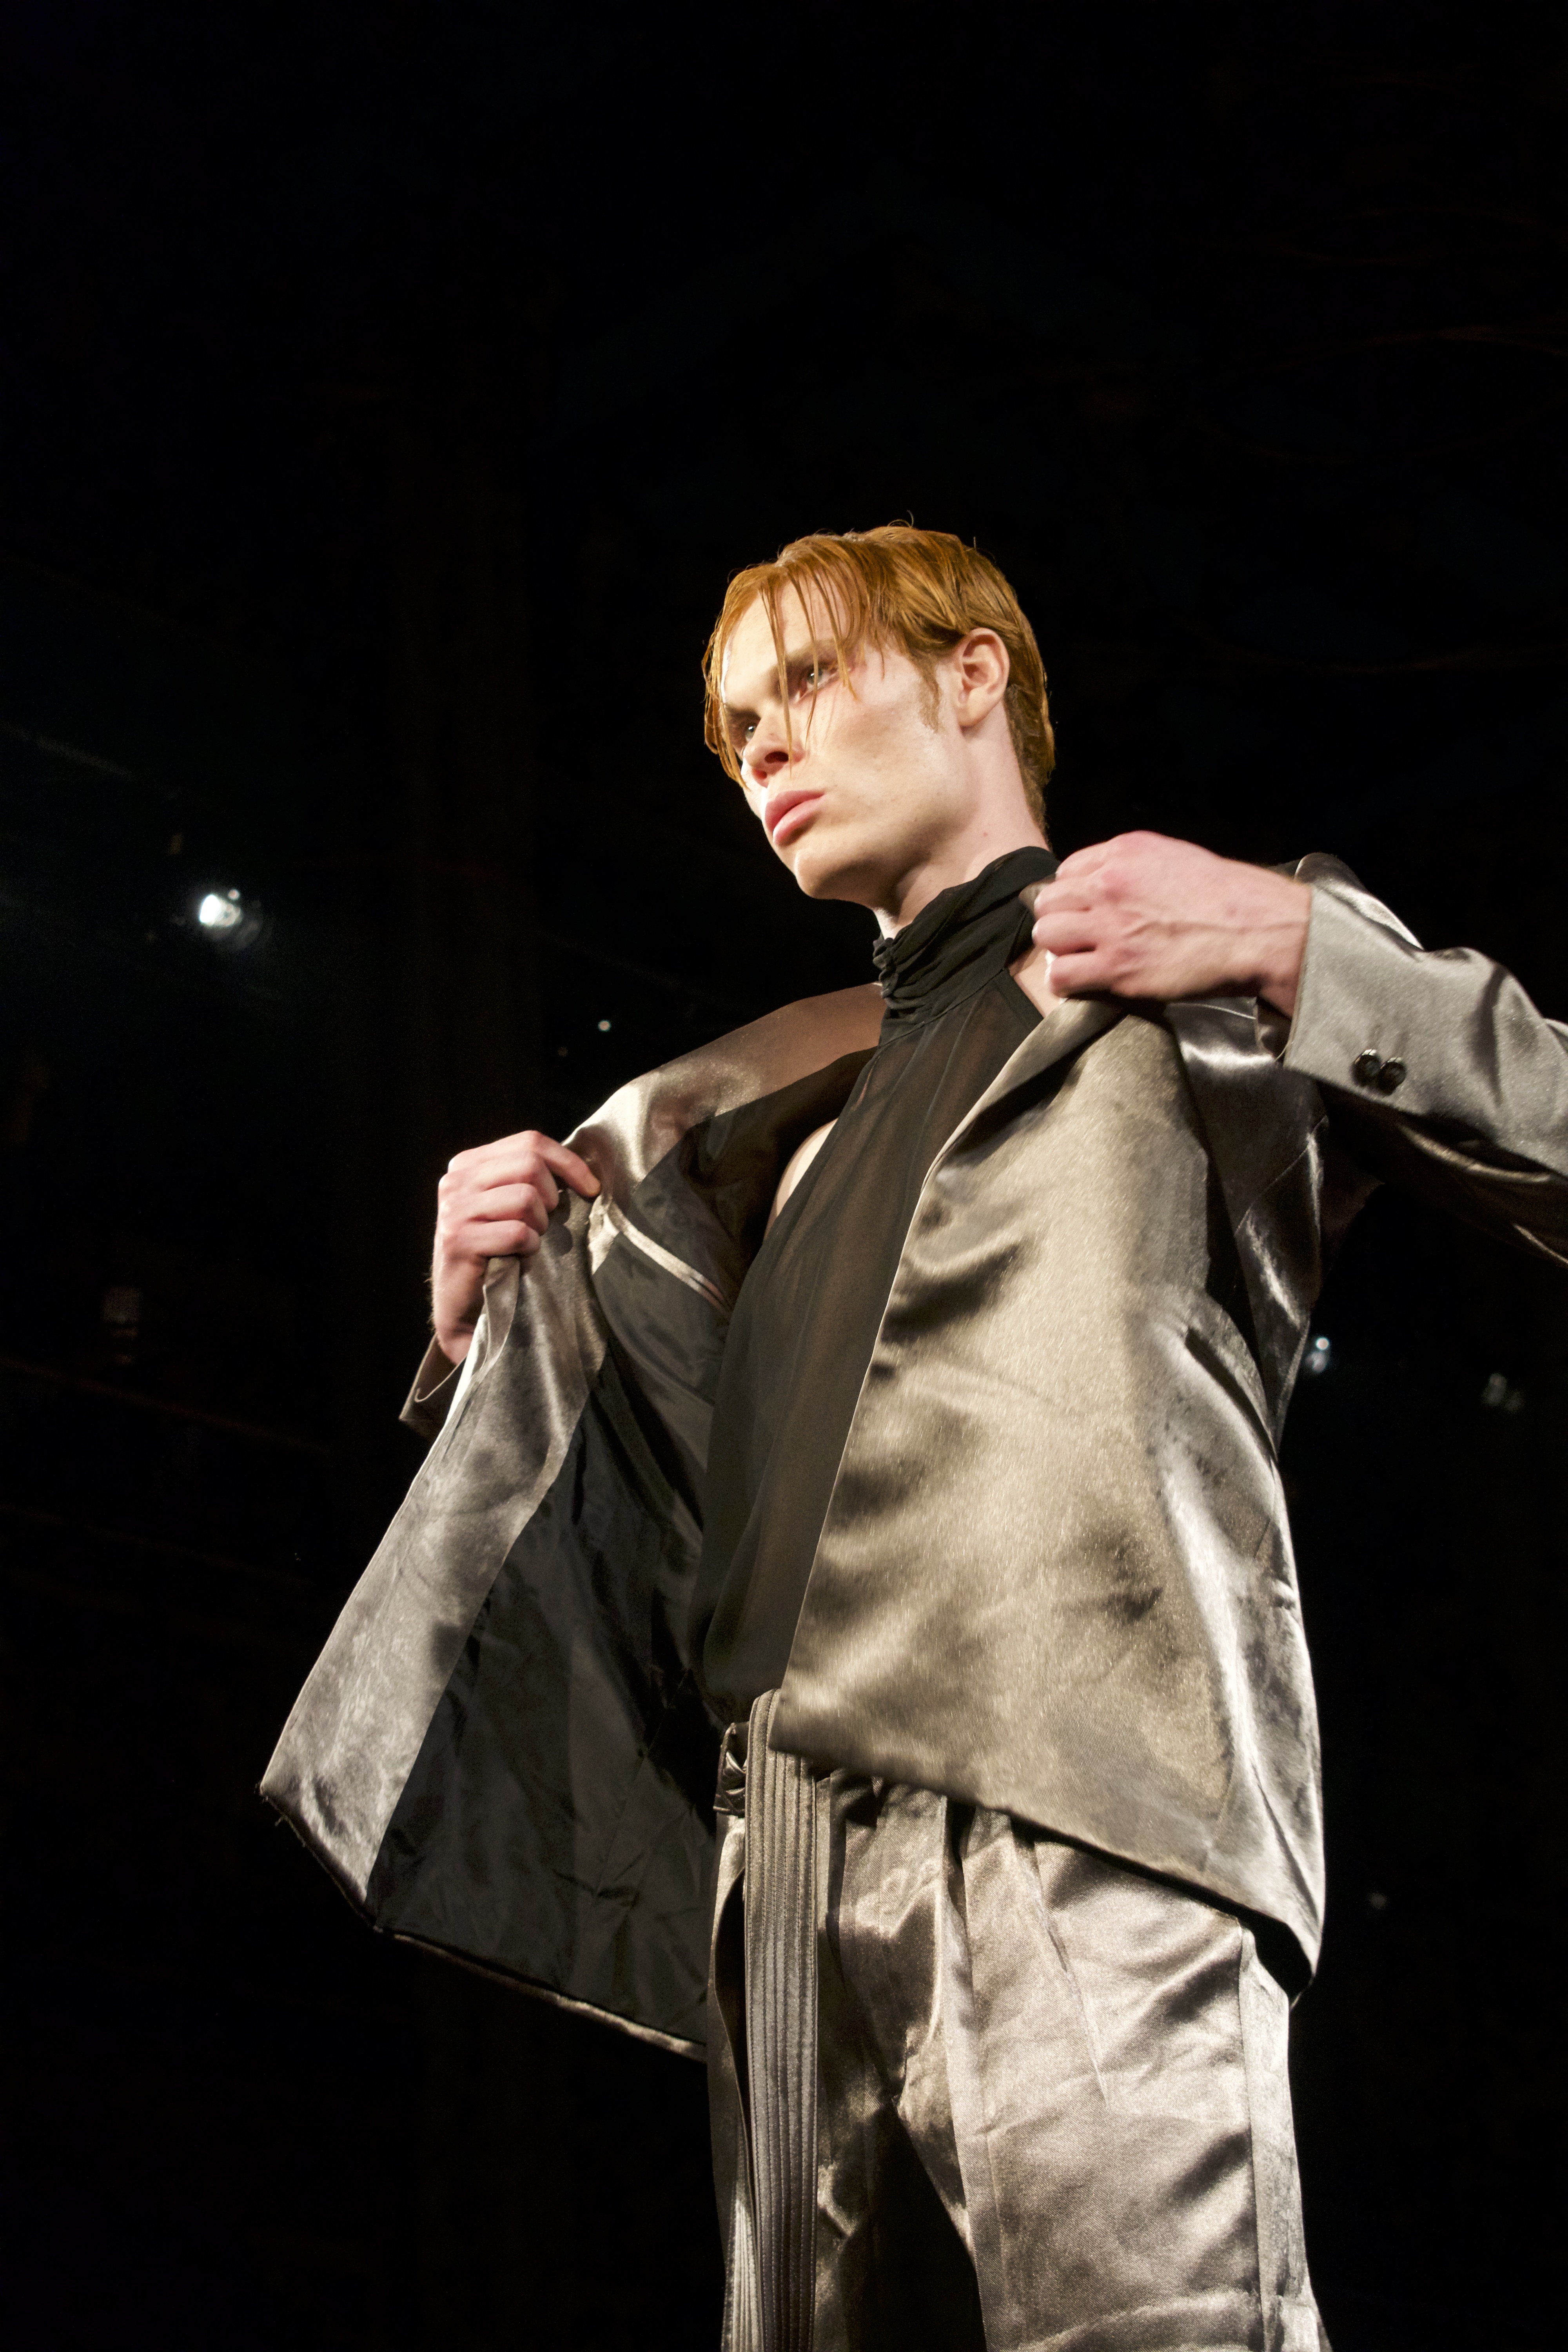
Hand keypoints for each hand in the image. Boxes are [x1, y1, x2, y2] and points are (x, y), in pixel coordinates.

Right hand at [432, 1129, 599, 1363]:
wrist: (465, 1309)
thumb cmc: (497, 1253)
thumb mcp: (506, 1206)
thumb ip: (527, 1179)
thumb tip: (582, 1168)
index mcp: (468, 1164)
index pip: (529, 1141)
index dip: (568, 1162)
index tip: (590, 1187)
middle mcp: (455, 1180)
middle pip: (529, 1164)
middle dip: (551, 1196)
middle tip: (545, 1224)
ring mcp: (454, 1210)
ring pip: (525, 1197)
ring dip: (538, 1225)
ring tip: (526, 1241)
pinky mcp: (459, 1241)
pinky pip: (517, 1232)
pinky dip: (528, 1247)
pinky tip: (517, 1257)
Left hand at [1030, 832, 1309, 1012]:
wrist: (1258, 930)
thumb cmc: (1227, 899)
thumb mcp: (1177, 859)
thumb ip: (1137, 868)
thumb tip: (1110, 883)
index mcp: (1125, 853)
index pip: (1068, 870)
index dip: (1074, 893)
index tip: (1086, 910)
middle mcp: (1111, 884)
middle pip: (1050, 901)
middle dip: (1061, 919)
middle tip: (1079, 937)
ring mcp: (1111, 926)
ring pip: (1047, 935)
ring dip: (1059, 949)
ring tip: (1080, 958)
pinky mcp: (1118, 967)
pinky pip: (1061, 975)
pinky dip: (1065, 982)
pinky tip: (1081, 982)